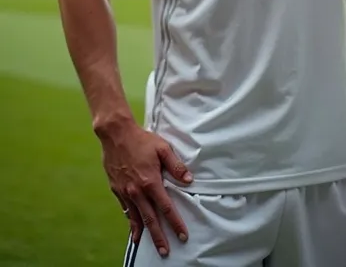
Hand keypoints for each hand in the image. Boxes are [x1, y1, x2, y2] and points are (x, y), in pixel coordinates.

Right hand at [98, 118, 192, 256]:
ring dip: (143, 232)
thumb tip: (189, 180)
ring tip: (146, 245)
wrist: (115, 135)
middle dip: (159, 237)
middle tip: (165, 251)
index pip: (166, 208)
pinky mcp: (117, 190)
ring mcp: (125, 192)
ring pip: (136, 217)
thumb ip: (176, 165)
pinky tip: (133, 226)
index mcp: (150, 182)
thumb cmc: (142, 140)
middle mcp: (137, 191)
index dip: (175, 223)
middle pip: (150, 219)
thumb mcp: (163, 148)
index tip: (182, 235)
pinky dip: (130, 220)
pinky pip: (125, 209)